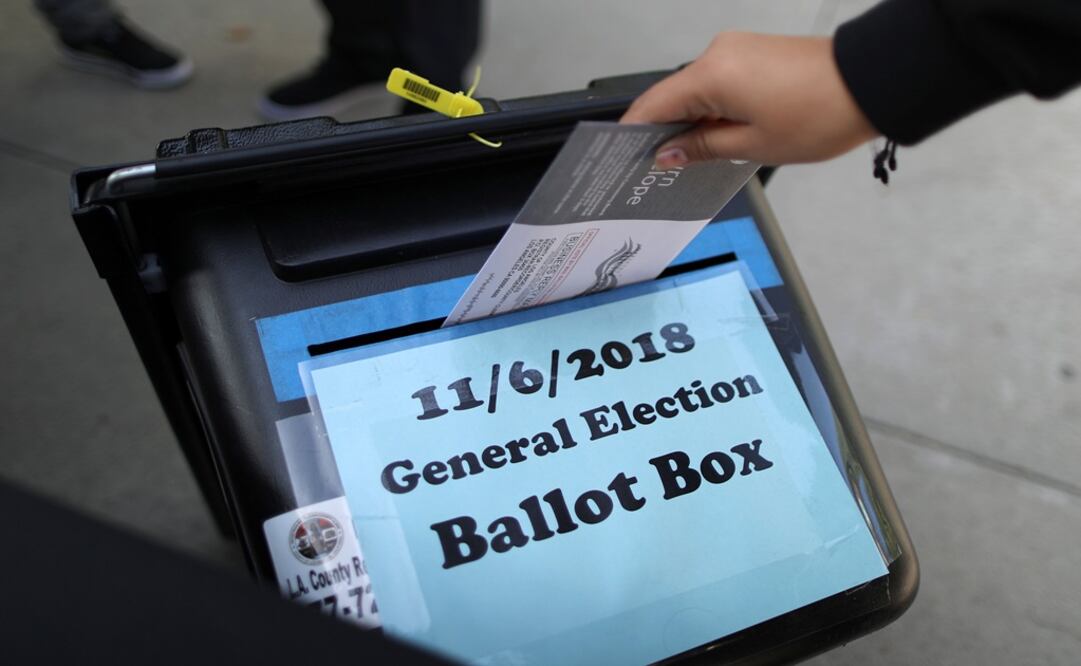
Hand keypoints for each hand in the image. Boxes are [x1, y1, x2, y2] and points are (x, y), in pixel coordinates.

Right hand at [621, 32, 877, 165]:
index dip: (634, 134)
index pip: (653, 104)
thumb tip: (666, 153)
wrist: (871, 83)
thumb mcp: (752, 145)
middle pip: (673, 96)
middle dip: (664, 132)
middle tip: (655, 171)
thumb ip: (701, 148)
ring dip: (691, 122)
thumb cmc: (818, 115)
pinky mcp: (753, 52)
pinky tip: (716, 137)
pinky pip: (718, 82)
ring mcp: (736, 49)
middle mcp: (717, 53)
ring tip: (691, 160)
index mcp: (710, 74)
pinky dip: (712, 108)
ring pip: (696, 90)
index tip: (622, 160)